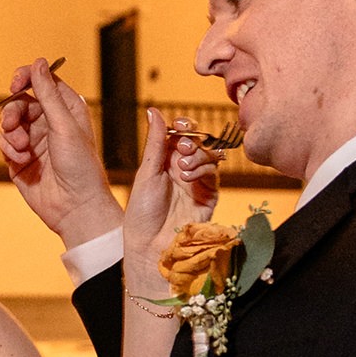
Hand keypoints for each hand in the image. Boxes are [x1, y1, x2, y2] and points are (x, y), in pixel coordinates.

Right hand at [0, 60, 119, 247]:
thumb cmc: (80, 166)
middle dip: (13, 112)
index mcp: (66, 109)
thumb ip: (47, 93)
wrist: (75, 207)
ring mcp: (33, 141)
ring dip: (11, 134)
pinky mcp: (20, 160)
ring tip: (23, 149)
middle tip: (13, 125)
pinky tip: (23, 161)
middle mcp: (49, 122)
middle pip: (19, 102)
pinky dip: (10, 150)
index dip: (26, 78)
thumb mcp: (64, 124)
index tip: (14, 84)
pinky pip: (4, 144)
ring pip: (8, 123)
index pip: (41, 82)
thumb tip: (38, 62)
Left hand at [122, 106, 218, 276]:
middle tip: (182, 148)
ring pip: (208, 154)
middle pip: (198, 141)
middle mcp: (182, 169)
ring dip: (197, 155)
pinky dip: (203, 169)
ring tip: (181, 169)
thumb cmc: (142, 214)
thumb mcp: (146, 173)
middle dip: (192, 140)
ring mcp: (197, 181)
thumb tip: (153, 110)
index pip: (180, 134)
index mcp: (164, 161)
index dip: (183, 127)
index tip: (180, 126)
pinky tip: (188, 177)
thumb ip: (156, 142)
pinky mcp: (209, 195)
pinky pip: (214, 173)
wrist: (151, 246)